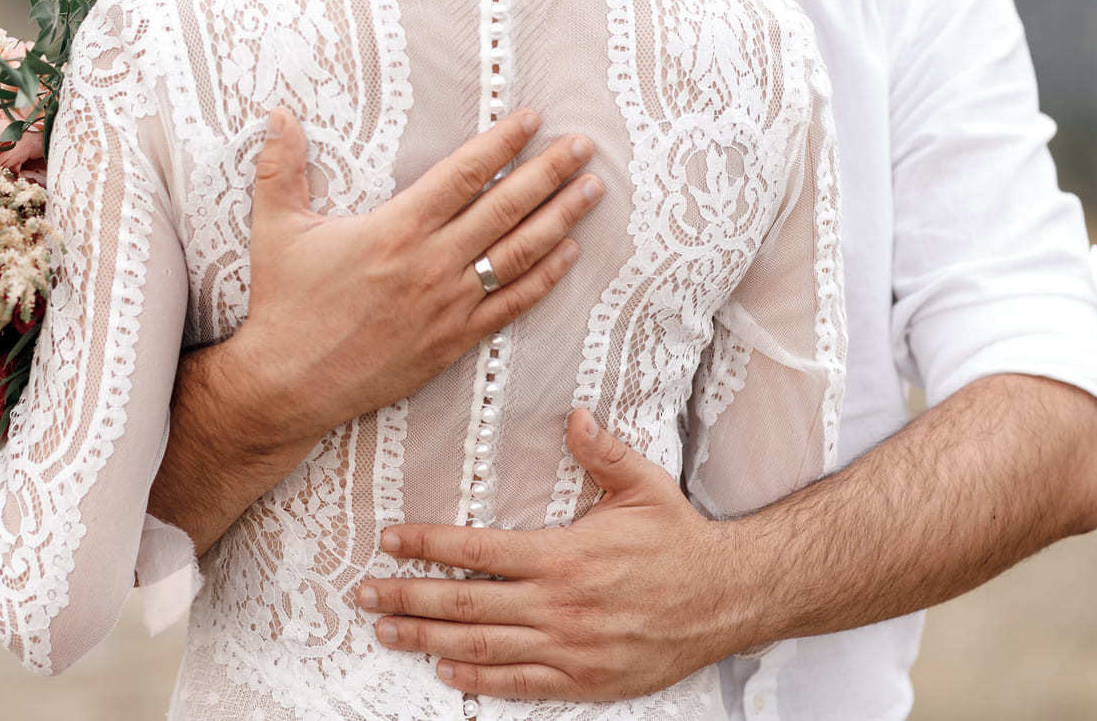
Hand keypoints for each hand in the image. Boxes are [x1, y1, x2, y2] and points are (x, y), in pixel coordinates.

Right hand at [230, 107, 602, 440]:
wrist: (290, 384)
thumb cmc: (284, 303)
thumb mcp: (277, 228)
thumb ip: (281, 167)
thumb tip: (277, 114)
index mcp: (394, 229)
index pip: (462, 175)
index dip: (501, 144)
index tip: (532, 120)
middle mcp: (430, 263)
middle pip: (504, 208)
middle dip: (548, 172)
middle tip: (582, 146)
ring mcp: (447, 305)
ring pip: (518, 254)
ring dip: (560, 218)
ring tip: (591, 190)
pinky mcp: (453, 341)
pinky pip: (510, 305)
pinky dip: (544, 278)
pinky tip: (568, 254)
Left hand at [355, 410, 756, 700]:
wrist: (730, 598)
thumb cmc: (681, 540)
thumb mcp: (643, 485)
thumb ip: (602, 451)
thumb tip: (572, 414)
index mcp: (563, 556)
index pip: (476, 549)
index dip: (427, 545)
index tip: (390, 541)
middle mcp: (559, 605)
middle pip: (465, 603)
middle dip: (408, 597)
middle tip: (366, 593)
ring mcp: (570, 648)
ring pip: (482, 645)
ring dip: (427, 639)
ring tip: (386, 630)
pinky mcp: (586, 679)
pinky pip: (520, 683)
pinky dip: (478, 678)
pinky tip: (445, 669)